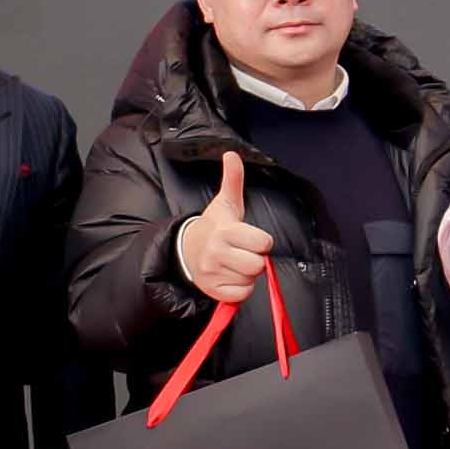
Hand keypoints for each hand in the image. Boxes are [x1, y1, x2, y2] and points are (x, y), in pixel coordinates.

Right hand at [179, 150, 273, 307]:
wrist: (186, 251)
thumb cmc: (213, 227)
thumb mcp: (225, 204)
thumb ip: (233, 180)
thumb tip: (232, 154)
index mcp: (224, 231)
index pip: (263, 243)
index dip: (261, 241)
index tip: (250, 238)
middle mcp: (216, 252)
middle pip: (258, 265)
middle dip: (255, 258)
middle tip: (243, 252)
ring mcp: (213, 273)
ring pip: (250, 280)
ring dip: (247, 273)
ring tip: (235, 262)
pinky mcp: (213, 291)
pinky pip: (241, 294)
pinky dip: (240, 288)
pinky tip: (231, 275)